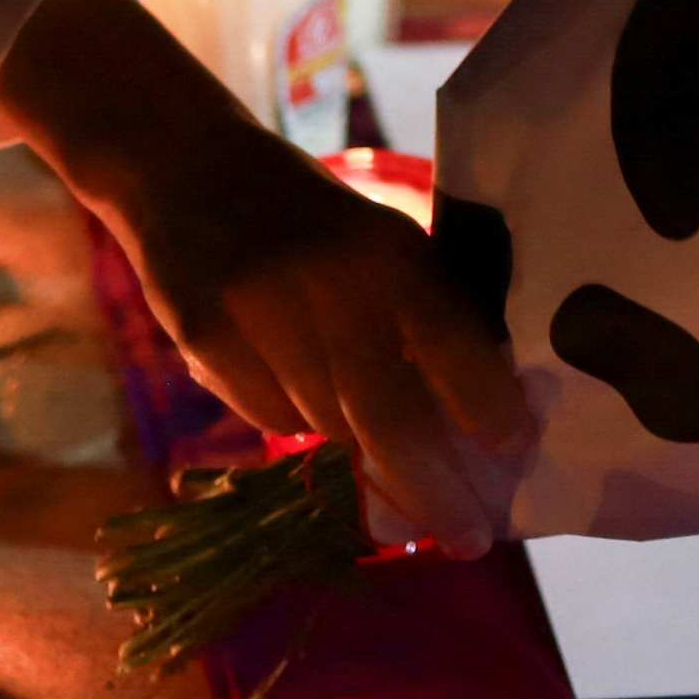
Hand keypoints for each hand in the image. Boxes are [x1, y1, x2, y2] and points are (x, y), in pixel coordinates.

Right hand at [0, 0, 531, 549]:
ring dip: (362, 453)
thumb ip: (417, 312)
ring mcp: (257, 312)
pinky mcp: (202, 338)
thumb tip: (473, 418)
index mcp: (385, 248)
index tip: (518, 451)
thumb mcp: (375, 238)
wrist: (180, 160)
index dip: (487, 403)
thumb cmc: (303, 213)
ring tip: (384, 457)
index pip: (450, 339)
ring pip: (326, 425)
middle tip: (471, 538)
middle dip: (434, 489)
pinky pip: (267, 416)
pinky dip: (292, 420)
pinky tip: (291, 386)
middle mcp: (325, 281)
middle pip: (388, 416)